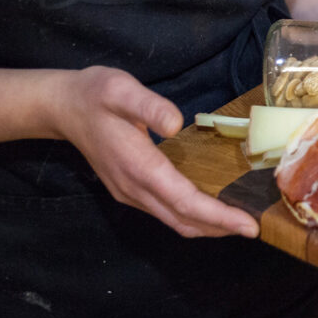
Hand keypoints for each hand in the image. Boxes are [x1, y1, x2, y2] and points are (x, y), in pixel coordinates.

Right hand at [46, 67, 258, 238]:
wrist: (62, 107)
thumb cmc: (95, 94)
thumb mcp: (121, 90)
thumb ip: (149, 106)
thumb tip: (175, 125)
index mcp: (139, 167)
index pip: (185, 201)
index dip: (219, 216)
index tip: (248, 225)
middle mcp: (134, 188)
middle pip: (183, 220)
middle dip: (220, 228)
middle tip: (255, 228)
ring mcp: (129, 193)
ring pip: (174, 221)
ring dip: (207, 226)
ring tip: (239, 223)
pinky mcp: (128, 190)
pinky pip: (165, 212)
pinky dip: (191, 217)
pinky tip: (210, 209)